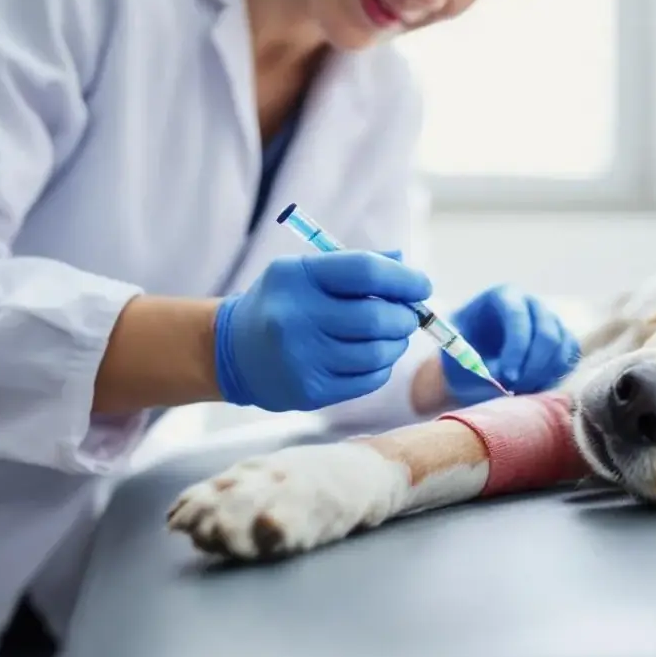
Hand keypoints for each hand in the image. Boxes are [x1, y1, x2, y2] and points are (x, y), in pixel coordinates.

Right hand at [213, 250, 430, 411]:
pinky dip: (381, 367)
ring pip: (377, 353)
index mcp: (298, 277)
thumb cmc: (282, 304)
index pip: (365, 271)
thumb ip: (355, 266)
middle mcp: (296, 317)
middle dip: (405, 316)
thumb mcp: (306, 272)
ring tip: (391, 336)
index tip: (422, 285)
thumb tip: (405, 266)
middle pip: (376, 317)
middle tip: (408, 316)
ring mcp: (302, 358)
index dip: (403, 279)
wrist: (233, 352)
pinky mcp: (310, 391)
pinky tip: (372, 358)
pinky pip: (367, 380)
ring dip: (396, 344)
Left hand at [441, 285, 579, 406]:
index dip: (515, 348)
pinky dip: (556, 375)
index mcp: (503, 296)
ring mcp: (550, 320)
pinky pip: (569, 357)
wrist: (472, 355)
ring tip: (520, 391)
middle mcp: (531, 304)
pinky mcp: (561, 338)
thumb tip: (504, 378)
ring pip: (562, 347)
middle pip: (547, 333)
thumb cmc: (462, 350)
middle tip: (515, 390)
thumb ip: (476, 364)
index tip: (506, 377)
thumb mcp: (458, 354)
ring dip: (544, 374)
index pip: (517, 316)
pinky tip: (534, 386)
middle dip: (533, 367)